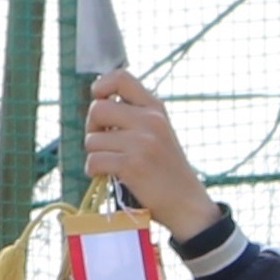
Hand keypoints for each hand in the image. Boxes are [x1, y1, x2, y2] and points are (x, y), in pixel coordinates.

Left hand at [81, 69, 216, 236]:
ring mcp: (142, 142)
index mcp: (155, 107)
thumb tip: (97, 102)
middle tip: (104, 143)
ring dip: (95, 154)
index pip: (121, 77)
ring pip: (92, 139)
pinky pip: (93, 161)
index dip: (101, 87)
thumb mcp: (157, 131)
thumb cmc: (165, 168)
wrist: (187, 202)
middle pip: (97, 109)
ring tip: (113, 163)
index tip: (100, 102)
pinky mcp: (132, 165)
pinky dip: (94, 171)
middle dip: (92, 128)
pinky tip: (109, 175)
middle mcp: (150, 120)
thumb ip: (133, 115)